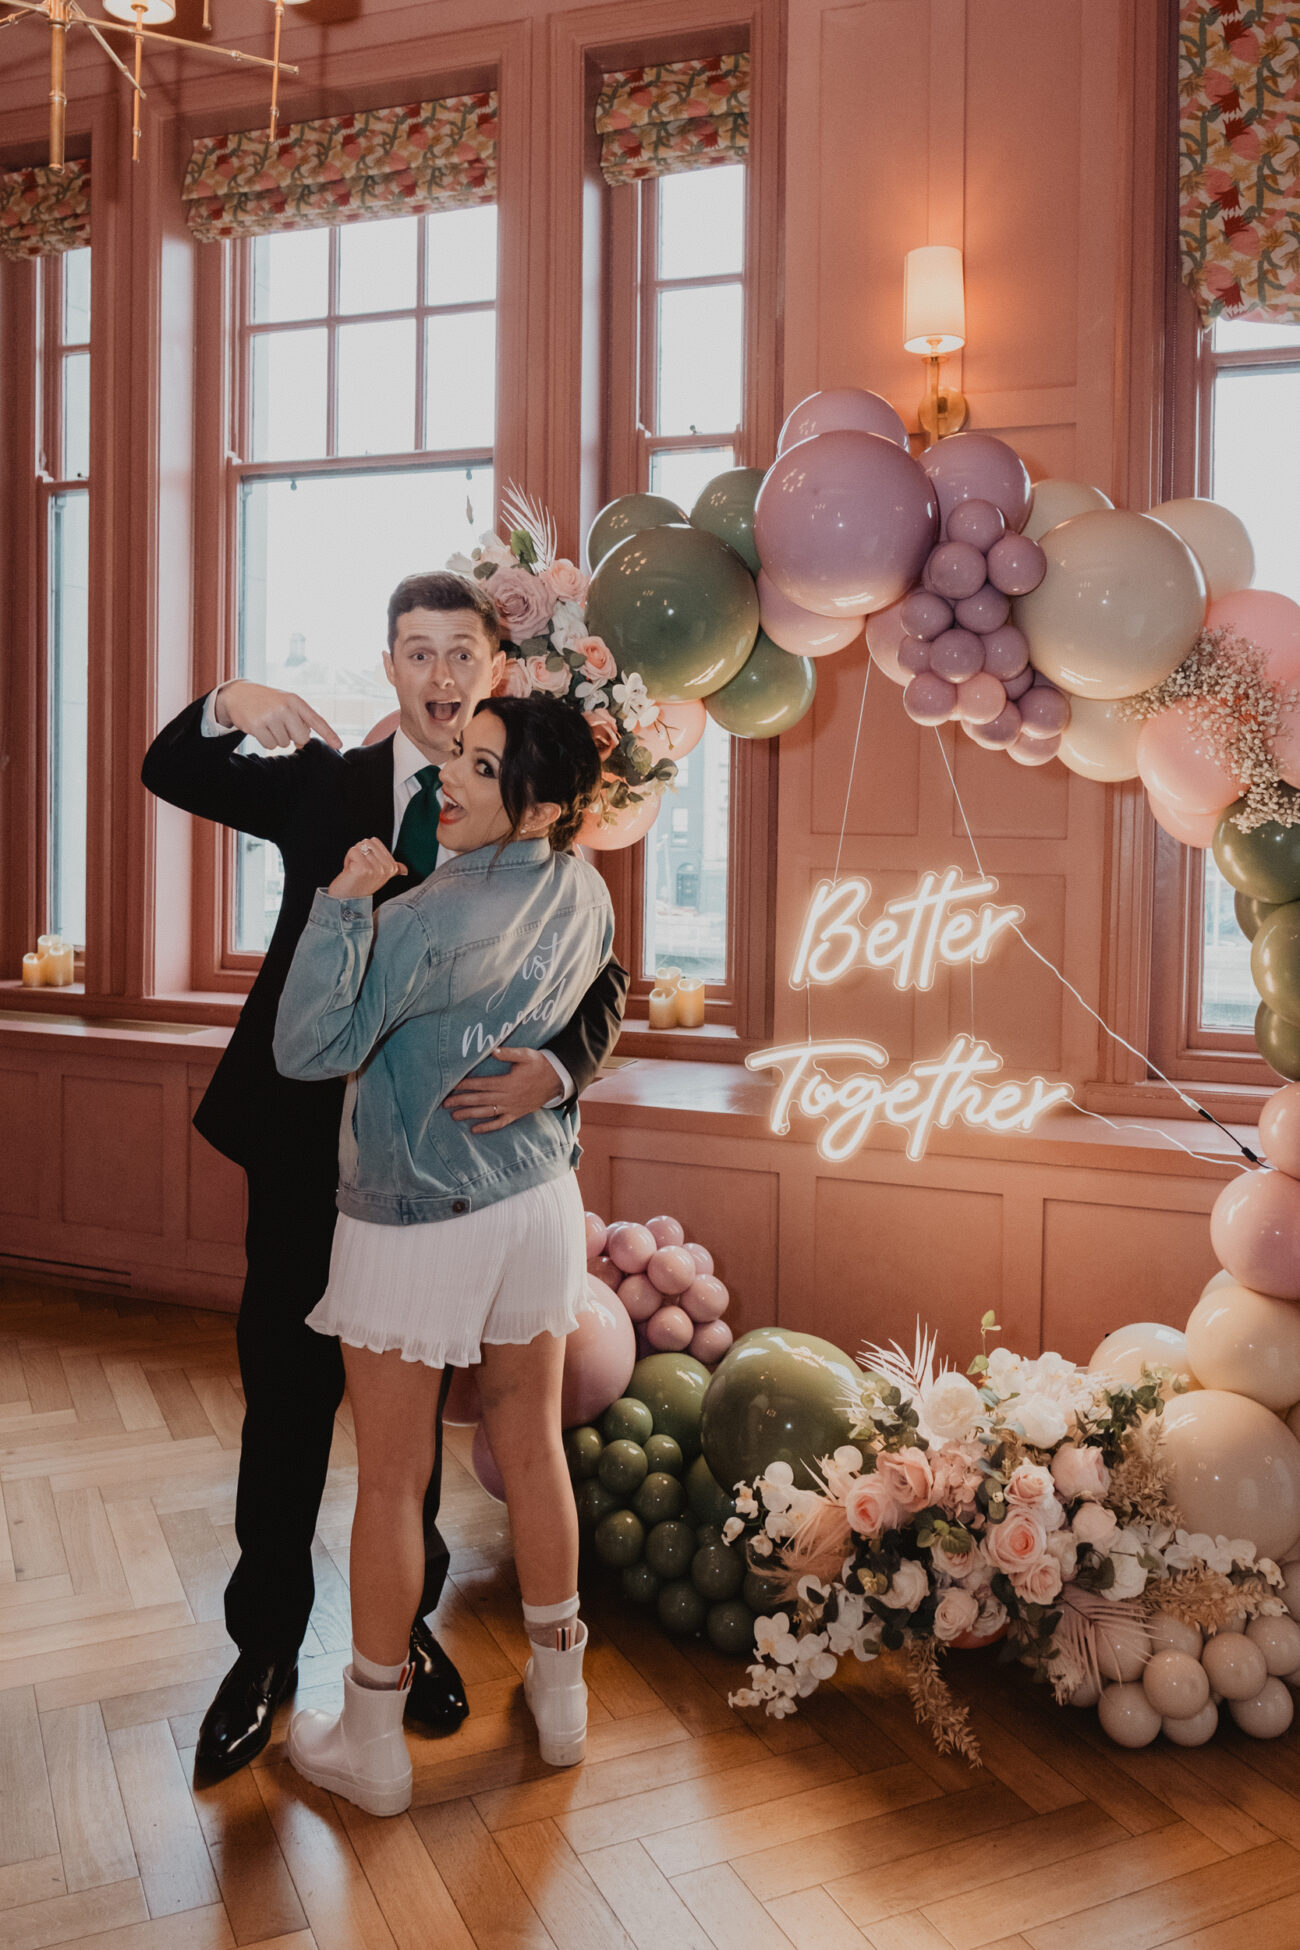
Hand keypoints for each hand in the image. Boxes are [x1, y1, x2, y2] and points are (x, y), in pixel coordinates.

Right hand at [216, 679, 341, 751]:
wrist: (238, 694)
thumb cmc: (268, 701)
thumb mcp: (286, 703)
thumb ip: (299, 720)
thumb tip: (302, 743)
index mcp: (295, 701)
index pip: (316, 720)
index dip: (329, 734)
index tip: (339, 745)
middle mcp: (284, 707)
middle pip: (301, 738)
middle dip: (293, 736)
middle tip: (281, 724)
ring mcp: (269, 716)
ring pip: (284, 743)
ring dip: (277, 737)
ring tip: (268, 722)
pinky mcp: (256, 726)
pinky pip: (270, 745)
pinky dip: (266, 740)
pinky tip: (259, 727)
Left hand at [328, 838, 407, 899]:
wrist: (350, 900)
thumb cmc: (362, 885)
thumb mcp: (381, 876)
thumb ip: (394, 870)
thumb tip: (405, 870)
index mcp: (391, 867)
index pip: (375, 841)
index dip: (367, 851)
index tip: (367, 866)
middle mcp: (385, 868)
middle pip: (367, 842)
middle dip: (359, 853)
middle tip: (359, 868)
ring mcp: (374, 868)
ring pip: (359, 846)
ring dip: (353, 857)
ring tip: (355, 870)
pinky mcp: (362, 868)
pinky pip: (352, 851)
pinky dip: (348, 860)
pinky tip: (350, 871)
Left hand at [443, 1045, 558, 1132]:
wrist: (557, 1081)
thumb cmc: (540, 1065)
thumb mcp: (526, 1055)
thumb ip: (509, 1053)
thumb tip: (493, 1050)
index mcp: (507, 1082)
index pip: (481, 1084)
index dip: (465, 1085)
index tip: (451, 1086)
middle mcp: (507, 1097)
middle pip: (480, 1099)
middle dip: (461, 1101)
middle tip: (444, 1104)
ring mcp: (511, 1107)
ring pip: (487, 1112)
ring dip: (470, 1114)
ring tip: (454, 1116)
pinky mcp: (516, 1114)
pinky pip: (500, 1123)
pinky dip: (487, 1127)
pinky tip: (474, 1130)